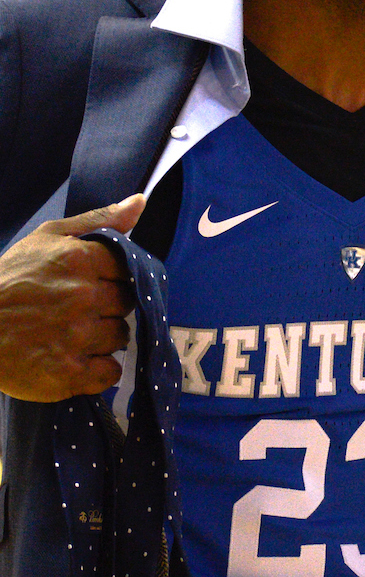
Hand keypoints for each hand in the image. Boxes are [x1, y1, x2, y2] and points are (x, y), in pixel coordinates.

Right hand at [0, 195, 145, 401]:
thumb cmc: (9, 280)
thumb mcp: (48, 237)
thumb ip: (98, 220)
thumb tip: (140, 202)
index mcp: (80, 260)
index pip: (129, 268)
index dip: (114, 278)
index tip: (96, 284)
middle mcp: (83, 297)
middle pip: (127, 304)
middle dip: (109, 307)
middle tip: (80, 310)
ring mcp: (77, 337)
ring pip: (121, 337)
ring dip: (104, 338)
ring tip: (74, 335)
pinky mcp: (70, 373)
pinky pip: (110, 372)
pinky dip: (99, 370)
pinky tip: (77, 359)